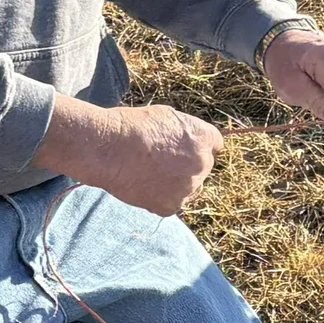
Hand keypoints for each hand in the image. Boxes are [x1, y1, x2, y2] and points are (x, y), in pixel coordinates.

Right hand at [31, 97, 222, 214]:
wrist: (108, 149)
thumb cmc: (132, 126)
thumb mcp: (167, 116)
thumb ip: (186, 132)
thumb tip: (191, 143)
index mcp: (204, 138)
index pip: (215, 145)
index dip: (199, 146)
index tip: (188, 149)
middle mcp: (202, 164)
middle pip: (203, 168)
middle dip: (188, 166)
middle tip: (162, 162)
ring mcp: (187, 188)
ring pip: (189, 189)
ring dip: (177, 184)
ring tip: (150, 174)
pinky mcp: (170, 206)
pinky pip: (171, 204)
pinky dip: (160, 198)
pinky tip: (143, 185)